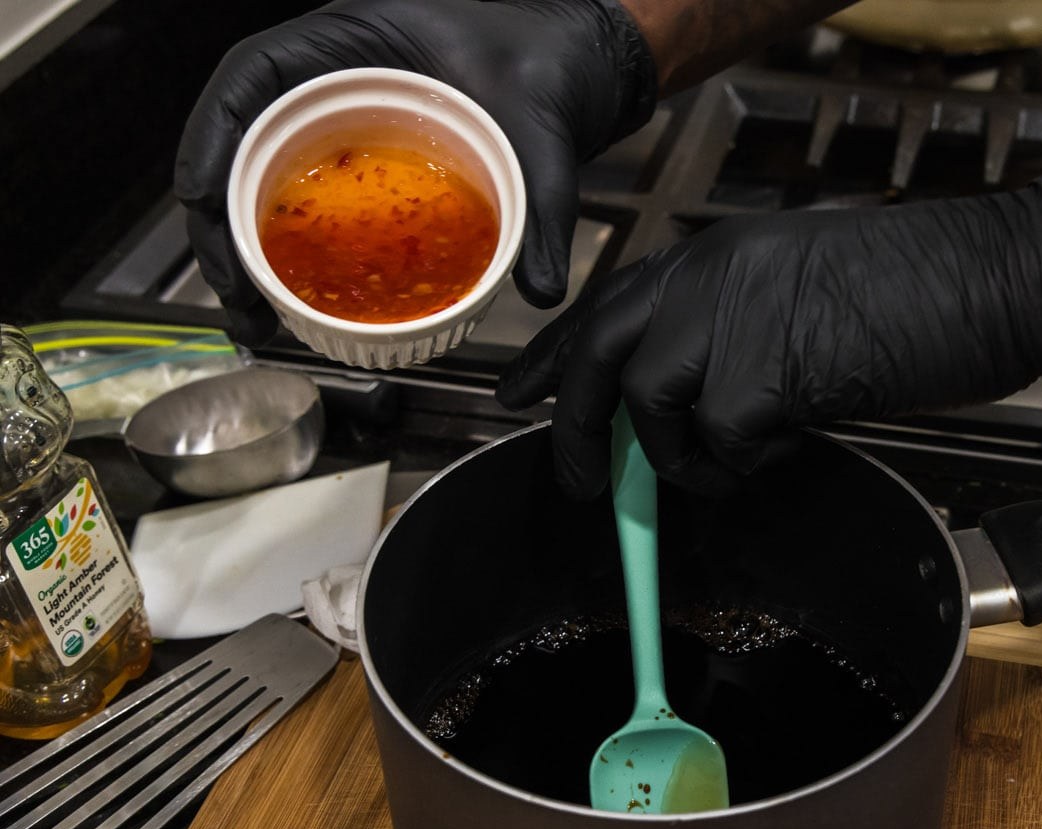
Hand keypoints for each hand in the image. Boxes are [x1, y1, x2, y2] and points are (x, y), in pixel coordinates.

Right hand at [174, 0, 654, 345]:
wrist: (576, 59)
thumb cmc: (547, 58)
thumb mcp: (542, 129)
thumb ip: (544, 204)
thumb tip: (540, 287)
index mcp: (355, 38)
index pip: (253, 75)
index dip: (211, 136)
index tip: (202, 200)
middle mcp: (336, 76)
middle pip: (243, 139)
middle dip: (222, 221)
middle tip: (237, 297)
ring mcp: (346, 117)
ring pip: (266, 173)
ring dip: (247, 245)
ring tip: (257, 315)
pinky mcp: (367, 156)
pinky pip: (311, 196)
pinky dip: (294, 246)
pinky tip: (301, 299)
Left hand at [496, 184, 1041, 498]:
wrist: (995, 278)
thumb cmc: (918, 289)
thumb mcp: (795, 292)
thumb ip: (728, 331)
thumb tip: (681, 403)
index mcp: (714, 254)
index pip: (605, 304)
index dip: (555, 358)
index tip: (521, 397)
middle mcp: (709, 275)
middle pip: (602, 354)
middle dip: (578, 427)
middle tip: (583, 483)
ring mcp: (734, 316)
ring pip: (651, 403)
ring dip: (680, 455)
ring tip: (731, 463)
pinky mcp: (767, 370)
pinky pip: (722, 441)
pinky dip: (747, 463)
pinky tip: (789, 447)